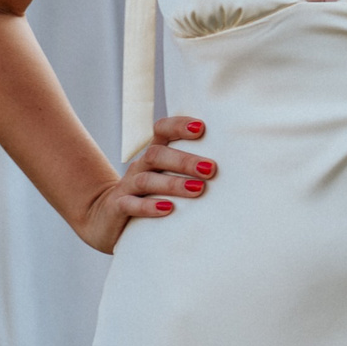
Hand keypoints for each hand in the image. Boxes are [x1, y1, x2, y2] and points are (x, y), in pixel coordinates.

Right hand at [73, 115, 215, 252]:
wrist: (107, 219)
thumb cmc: (152, 196)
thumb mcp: (169, 179)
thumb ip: (194, 171)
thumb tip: (240, 167)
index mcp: (155, 155)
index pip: (162, 130)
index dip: (178, 126)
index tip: (201, 128)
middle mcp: (140, 166)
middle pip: (157, 155)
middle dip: (185, 160)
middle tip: (210, 169)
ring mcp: (127, 187)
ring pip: (147, 179)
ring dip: (173, 183)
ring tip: (198, 189)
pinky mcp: (118, 208)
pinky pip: (131, 204)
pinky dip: (149, 207)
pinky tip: (168, 209)